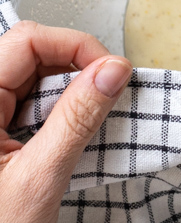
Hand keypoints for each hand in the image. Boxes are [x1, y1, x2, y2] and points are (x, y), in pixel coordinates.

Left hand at [0, 20, 131, 222]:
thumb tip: (113, 69)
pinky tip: (67, 142)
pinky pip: (25, 108)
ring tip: (87, 128)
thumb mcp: (40, 180)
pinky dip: (54, 117)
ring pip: (30, 80)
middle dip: (74, 70)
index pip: (27, 41)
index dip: (74, 47)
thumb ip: (77, 119)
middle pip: (29, 55)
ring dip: (66, 96)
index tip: (112, 74)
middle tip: (107, 100)